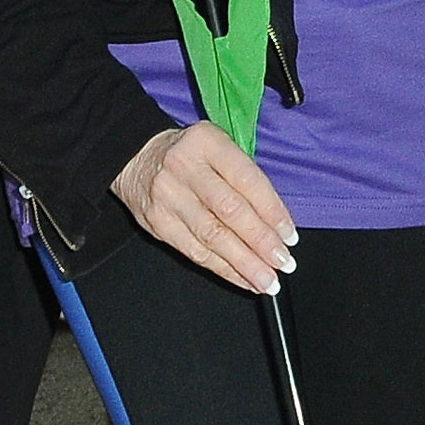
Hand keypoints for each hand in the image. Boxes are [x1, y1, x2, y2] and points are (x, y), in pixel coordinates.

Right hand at [114, 123, 297, 294]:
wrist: (135, 157)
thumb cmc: (190, 154)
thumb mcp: (218, 147)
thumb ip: (244, 177)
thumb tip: (276, 223)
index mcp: (208, 143)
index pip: (247, 180)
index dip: (271, 211)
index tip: (289, 236)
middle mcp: (185, 168)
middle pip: (230, 211)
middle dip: (260, 242)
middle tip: (283, 262)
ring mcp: (168, 197)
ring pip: (213, 236)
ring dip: (244, 264)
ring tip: (267, 281)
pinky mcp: (158, 223)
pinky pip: (195, 252)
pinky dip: (223, 270)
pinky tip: (243, 280)